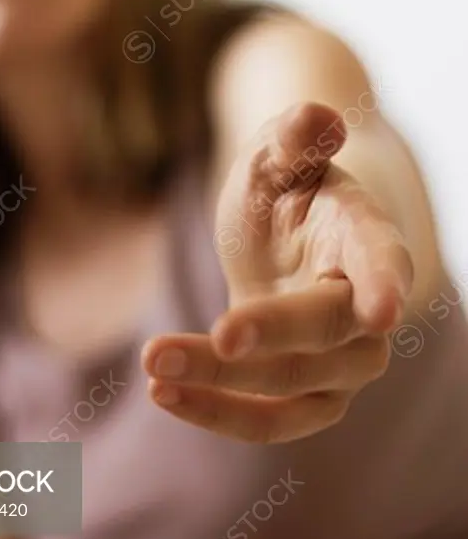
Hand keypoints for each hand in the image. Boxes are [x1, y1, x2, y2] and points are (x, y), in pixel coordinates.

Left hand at [142, 102, 413, 442]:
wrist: (279, 242)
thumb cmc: (282, 190)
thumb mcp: (275, 156)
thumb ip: (292, 138)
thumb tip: (317, 116)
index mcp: (367, 240)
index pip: (385, 263)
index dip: (385, 285)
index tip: (381, 311)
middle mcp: (367, 311)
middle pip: (328, 335)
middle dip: (271, 337)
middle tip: (215, 334)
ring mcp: (344, 364)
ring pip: (292, 389)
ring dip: (222, 384)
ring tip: (153, 366)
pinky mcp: (309, 399)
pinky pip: (270, 422)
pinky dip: (215, 412)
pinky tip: (161, 393)